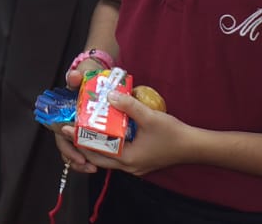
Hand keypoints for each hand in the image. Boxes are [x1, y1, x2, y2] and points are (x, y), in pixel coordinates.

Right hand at [47, 56, 107, 169]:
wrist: (97, 75)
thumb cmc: (86, 77)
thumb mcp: (81, 75)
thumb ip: (76, 76)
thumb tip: (74, 77)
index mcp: (65, 113)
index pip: (60, 133)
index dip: (67, 146)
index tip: (77, 154)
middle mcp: (70, 122)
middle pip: (66, 146)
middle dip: (75, 158)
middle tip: (87, 165)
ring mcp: (79, 127)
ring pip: (75, 150)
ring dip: (82, 161)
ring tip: (93, 168)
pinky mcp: (91, 131)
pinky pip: (88, 148)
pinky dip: (92, 156)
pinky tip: (100, 161)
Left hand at [53, 93, 196, 176]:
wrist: (194, 147)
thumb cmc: (173, 134)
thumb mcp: (149, 116)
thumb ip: (128, 105)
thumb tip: (109, 95)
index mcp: (127, 158)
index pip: (95, 152)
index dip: (79, 139)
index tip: (66, 128)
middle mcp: (128, 166)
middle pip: (98, 157)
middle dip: (84, 144)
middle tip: (73, 129)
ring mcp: (135, 166)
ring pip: (108, 158)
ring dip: (97, 145)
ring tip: (86, 129)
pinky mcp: (141, 162)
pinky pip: (119, 155)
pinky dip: (110, 146)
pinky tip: (108, 133)